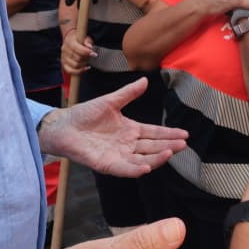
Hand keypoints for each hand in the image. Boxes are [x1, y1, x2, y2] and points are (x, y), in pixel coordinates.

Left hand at [38, 77, 188, 175]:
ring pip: (142, 159)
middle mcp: (127, 145)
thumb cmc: (84, 114)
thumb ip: (128, 93)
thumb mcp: (110, 101)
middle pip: (152, 147)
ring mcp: (118, 155)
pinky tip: (146, 167)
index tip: (185, 134)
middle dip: (168, 146)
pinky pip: (123, 168)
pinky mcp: (106, 164)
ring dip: (157, 158)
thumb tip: (145, 80)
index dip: (169, 134)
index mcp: (130, 130)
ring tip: (170, 153)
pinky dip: (135, 169)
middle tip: (183, 145)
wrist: (63, 126)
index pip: (154, 133)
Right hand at [60, 28, 95, 75]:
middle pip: (77, 58)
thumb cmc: (80, 39)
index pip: (77, 48)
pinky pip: (70, 71)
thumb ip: (88, 41)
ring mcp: (63, 57)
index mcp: (69, 41)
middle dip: (86, 58)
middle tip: (91, 56)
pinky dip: (79, 71)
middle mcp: (65, 49)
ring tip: (88, 60)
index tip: (94, 54)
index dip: (86, 52)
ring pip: (75, 65)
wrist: (71, 40)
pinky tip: (86, 67)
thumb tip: (90, 47)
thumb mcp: (85, 37)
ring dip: (84, 64)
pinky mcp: (64, 63)